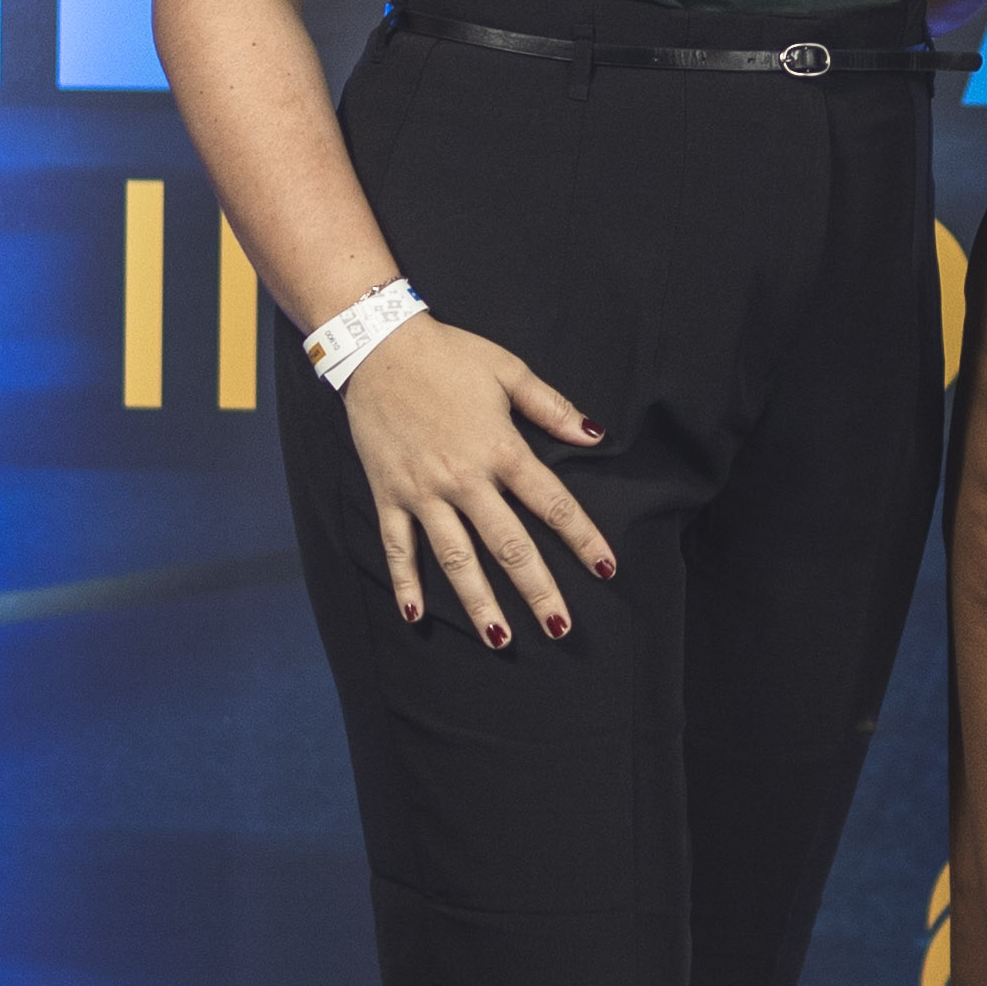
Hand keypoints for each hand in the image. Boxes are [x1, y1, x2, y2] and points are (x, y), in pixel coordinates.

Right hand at [342, 317, 612, 644]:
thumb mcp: (509, 371)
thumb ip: (552, 408)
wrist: (379, 346)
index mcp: (501, 449)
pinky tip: (416, 616)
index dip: (582, 538)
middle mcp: (464, 478)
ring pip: (456, 558)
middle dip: (537, 590)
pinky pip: (398, 546)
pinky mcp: (388, 494)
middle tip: (559, 628)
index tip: (606, 569)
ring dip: (478, 601)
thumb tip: (594, 435)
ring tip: (500, 639)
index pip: (552, 503)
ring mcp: (423, 491)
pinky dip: (405, 581)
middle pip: (509, 545)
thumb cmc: (449, 355)